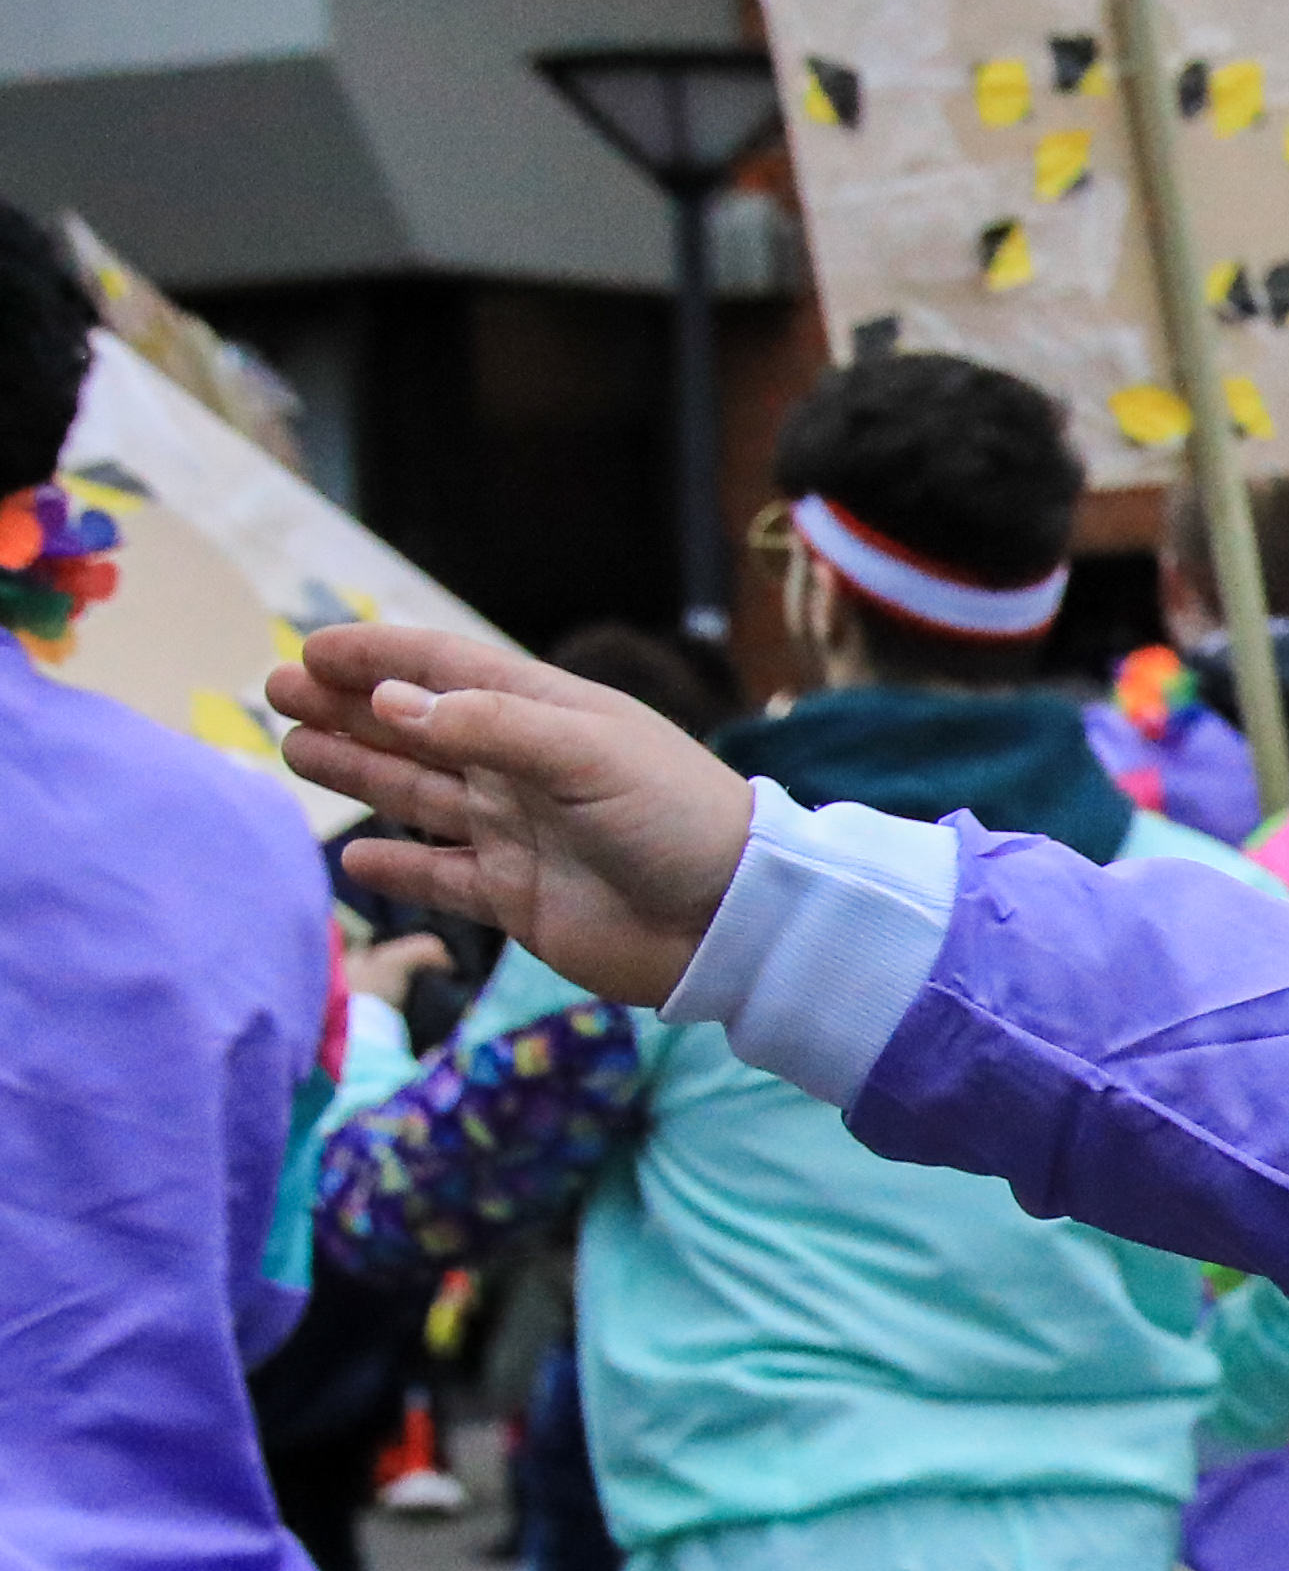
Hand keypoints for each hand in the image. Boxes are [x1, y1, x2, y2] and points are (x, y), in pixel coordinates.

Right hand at [269, 625, 754, 1011]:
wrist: (732, 920)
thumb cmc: (677, 819)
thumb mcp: (588, 753)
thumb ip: (490, 725)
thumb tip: (392, 701)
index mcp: (547, 715)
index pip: (446, 671)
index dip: (378, 657)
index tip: (311, 650)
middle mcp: (525, 768)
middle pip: (417, 729)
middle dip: (347, 708)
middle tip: (274, 691)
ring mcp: (518, 833)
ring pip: (418, 795)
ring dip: (357, 771)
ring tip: (292, 748)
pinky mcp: (519, 898)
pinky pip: (442, 877)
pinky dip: (399, 869)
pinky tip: (354, 855)